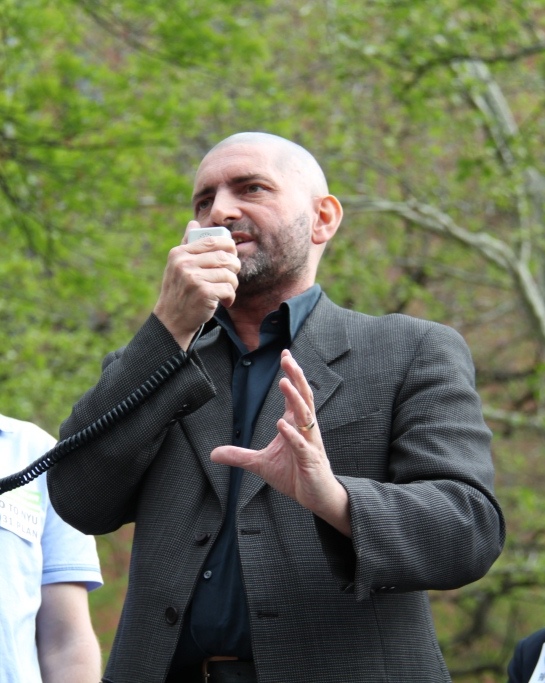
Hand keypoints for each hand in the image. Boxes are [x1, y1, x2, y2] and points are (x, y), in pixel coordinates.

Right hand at [153, 220, 239, 348]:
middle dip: (234, 266)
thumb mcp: (176, 265)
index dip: (228, 246)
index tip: (231, 254)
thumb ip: (187, 244)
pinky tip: (225, 301)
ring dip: (233, 284)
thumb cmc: (178, 291)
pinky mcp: (203, 293)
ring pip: (228, 274)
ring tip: (227, 290)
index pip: (211, 240)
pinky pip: (228, 289)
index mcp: (179, 253)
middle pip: (224, 256)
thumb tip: (194, 222)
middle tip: (232, 275)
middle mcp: (184, 264)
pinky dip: (230, 297)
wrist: (172, 320)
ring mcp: (193, 278)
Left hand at [211, 349, 351, 536]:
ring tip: (284, 383)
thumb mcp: (261, 464)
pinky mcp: (309, 460)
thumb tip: (213, 453)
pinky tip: (281, 424)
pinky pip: (300, 445)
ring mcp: (309, 443)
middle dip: (295, 377)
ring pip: (305, 416)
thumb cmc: (295, 475)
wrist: (317, 497)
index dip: (291, 375)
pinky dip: (291, 434)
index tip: (285, 355)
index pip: (296, 394)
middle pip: (303, 397)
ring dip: (295, 399)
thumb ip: (239, 455)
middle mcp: (305, 429)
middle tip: (287, 358)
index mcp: (296, 425)